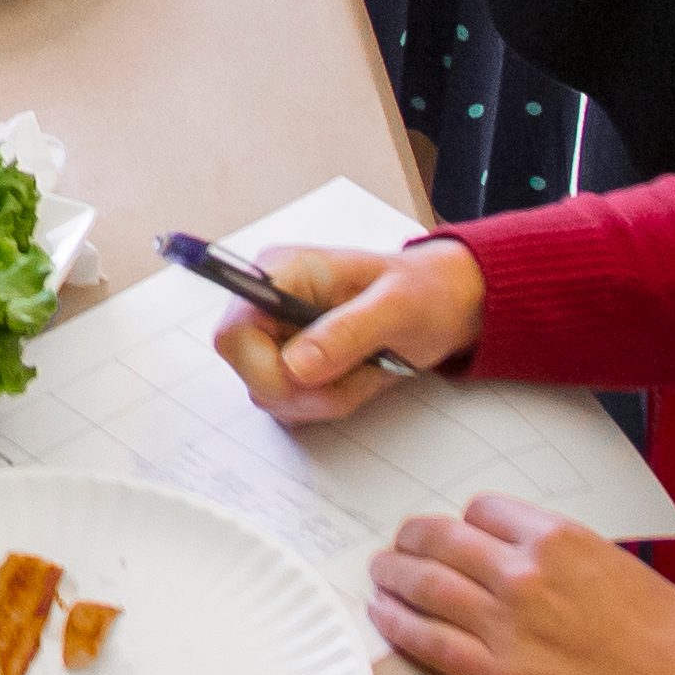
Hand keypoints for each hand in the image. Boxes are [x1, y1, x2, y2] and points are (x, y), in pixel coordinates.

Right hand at [210, 237, 487, 423]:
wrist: (440, 303)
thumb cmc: (421, 293)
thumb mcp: (395, 308)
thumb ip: (345, 334)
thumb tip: (295, 369)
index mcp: (281, 272)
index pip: (234, 334)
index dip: (263, 370)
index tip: (311, 382)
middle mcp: (267, 301)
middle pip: (249, 372)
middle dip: (305, 392)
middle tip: (358, 379)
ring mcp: (276, 333)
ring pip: (272, 394)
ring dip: (324, 399)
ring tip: (366, 371)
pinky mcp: (290, 359)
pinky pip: (293, 402)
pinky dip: (328, 403)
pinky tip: (357, 378)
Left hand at [366, 492, 674, 674]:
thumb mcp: (624, 570)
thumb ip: (570, 559)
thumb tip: (535, 561)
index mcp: (559, 538)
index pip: (482, 510)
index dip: (464, 522)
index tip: (456, 532)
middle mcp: (523, 573)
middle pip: (440, 540)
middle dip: (411, 540)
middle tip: (396, 545)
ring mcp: (504, 626)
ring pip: (424, 586)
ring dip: (392, 576)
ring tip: (379, 575)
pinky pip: (428, 643)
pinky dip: (397, 625)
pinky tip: (384, 616)